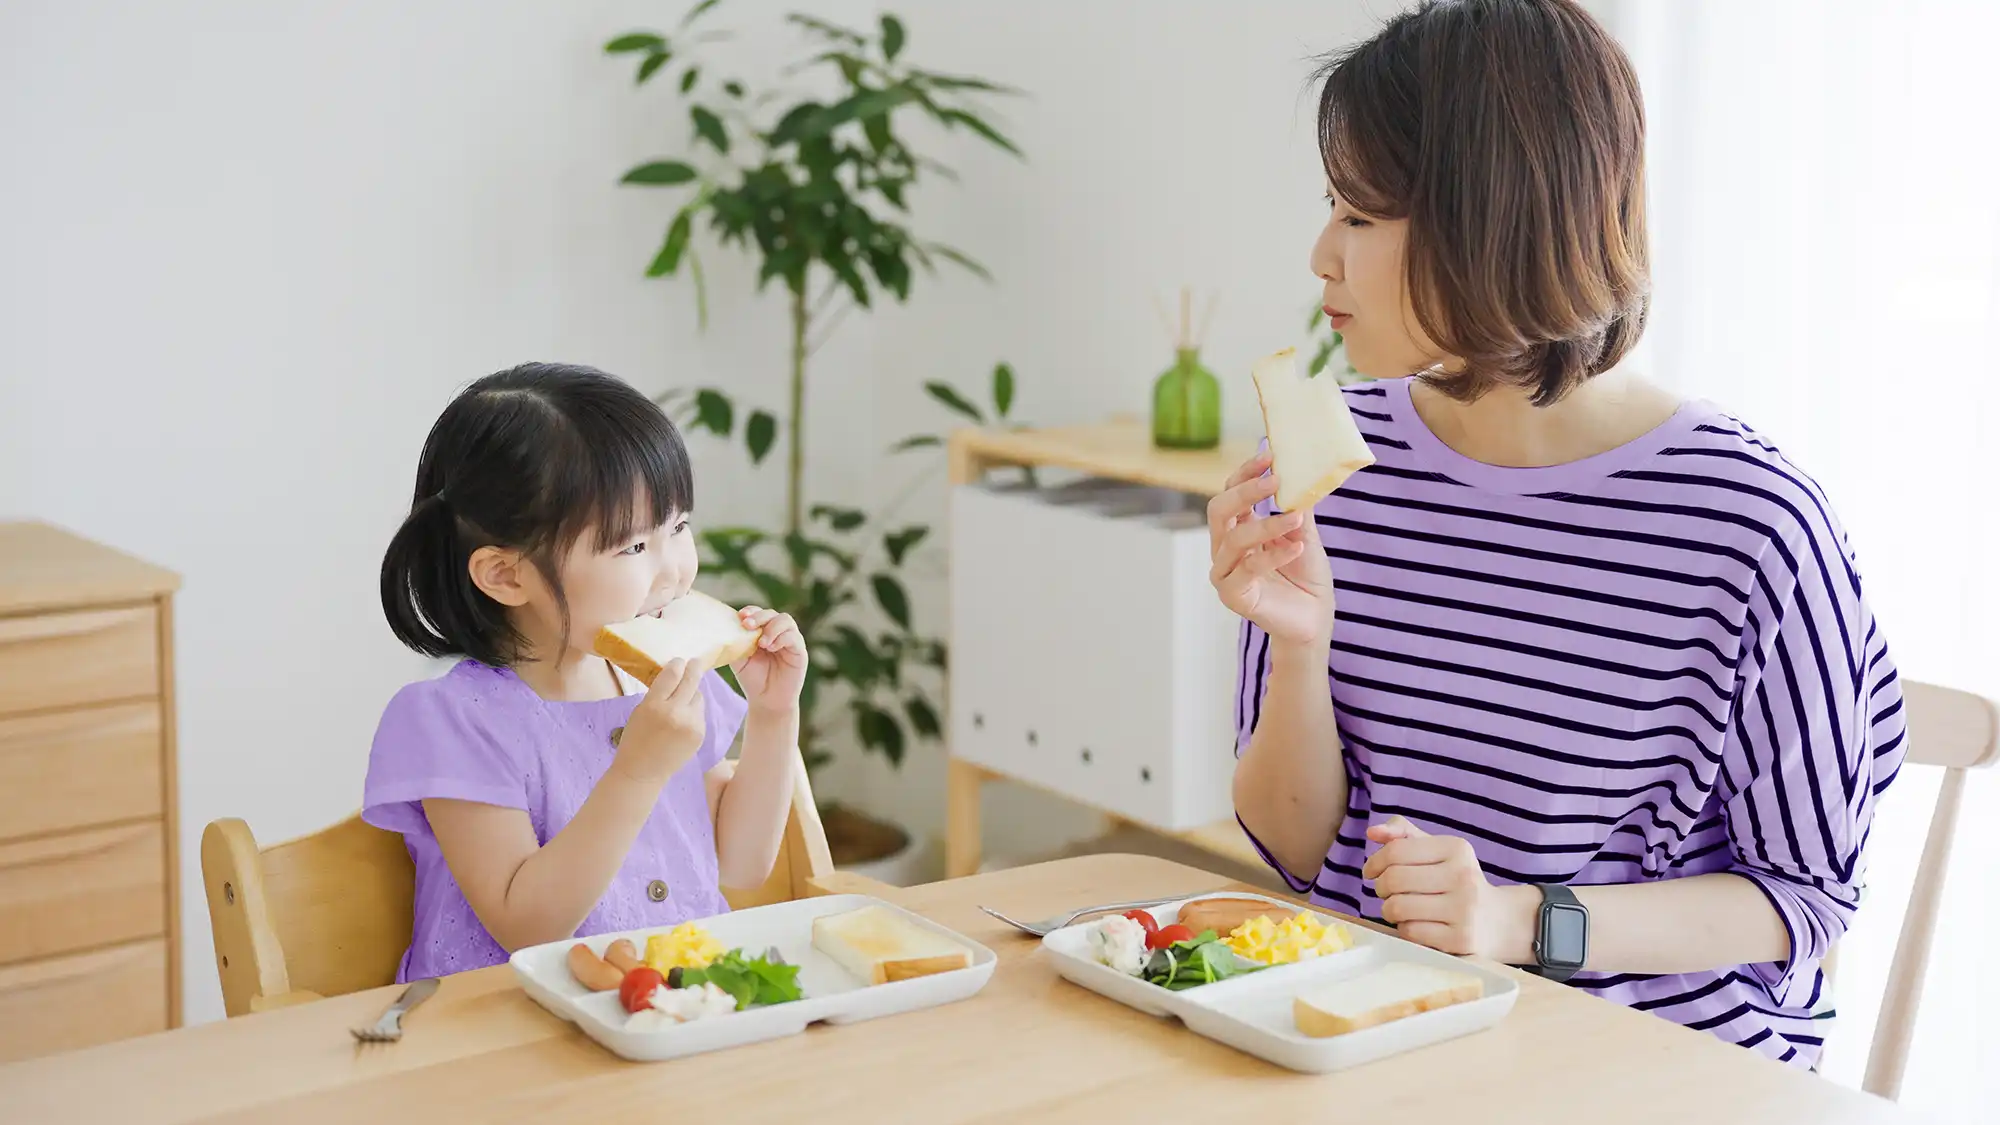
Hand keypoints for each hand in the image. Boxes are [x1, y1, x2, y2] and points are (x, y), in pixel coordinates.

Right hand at [611, 657, 709, 785]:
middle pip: (691, 682)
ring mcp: (691, 724)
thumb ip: (658, 693)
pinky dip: (694, 711)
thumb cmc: (636, 739)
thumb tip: (676, 674)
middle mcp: (675, 712)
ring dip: (692, 694)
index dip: (677, 665)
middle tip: (696, 662)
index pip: (671, 675)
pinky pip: (700, 713)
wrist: (643, 772)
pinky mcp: (700, 734)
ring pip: (698, 697)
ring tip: (682, 701)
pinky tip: (683, 719)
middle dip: (694, 669)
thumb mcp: (640, 711)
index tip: (680, 661)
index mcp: (654, 705)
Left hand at [732, 606, 806, 710]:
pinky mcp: (800, 651)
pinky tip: (771, 647)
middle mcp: (777, 632)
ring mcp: (790, 640)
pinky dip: (782, 638)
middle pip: (772, 613)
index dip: (751, 611)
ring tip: (761, 643)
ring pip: (785, 620)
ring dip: (771, 627)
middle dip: (759, 616)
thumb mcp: (740, 659)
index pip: (759, 613)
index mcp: (762, 631)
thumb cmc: (753, 679)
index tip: (741, 616)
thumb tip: (727, 627)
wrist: (767, 701)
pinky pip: (794, 637)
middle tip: (748, 625)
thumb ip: (737, 642)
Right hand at [1207, 452, 1335, 646]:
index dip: (1245, 472)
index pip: (1230, 492)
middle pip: (1218, 510)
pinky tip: (1297, 547)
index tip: (1269, 455)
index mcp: (1239, 529)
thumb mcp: (1305, 535)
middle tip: (1274, 480)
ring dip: (1267, 524)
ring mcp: (1225, 572)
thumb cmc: (1307, 578)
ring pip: (1234, 538)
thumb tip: (1302, 474)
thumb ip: (1298, 509)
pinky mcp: (1233, 595)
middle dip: (1244, 491)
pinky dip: (1273, 555)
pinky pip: (1247, 569)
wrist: (1314, 620)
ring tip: (1297, 517)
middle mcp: (1225, 548)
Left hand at [1362, 816, 1527, 959]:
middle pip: (1394, 879)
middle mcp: (1464, 876)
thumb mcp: (1437, 851)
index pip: (1396, 850)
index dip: (1374, 862)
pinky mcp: (1460, 939)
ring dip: (1389, 910)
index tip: (1371, 872)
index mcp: (1456, 849)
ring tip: (1399, 908)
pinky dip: (1404, 928)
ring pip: (1398, 907)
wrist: (1500, 922)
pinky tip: (1417, 924)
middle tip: (1385, 892)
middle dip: (1380, 887)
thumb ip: (1403, 835)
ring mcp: (1464, 910)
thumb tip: (1373, 832)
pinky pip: (1410, 932)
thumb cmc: (1457, 881)